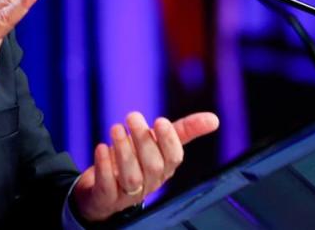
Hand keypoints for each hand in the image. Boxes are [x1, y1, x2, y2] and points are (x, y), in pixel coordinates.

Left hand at [72, 111, 219, 222]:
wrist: (102, 189)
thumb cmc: (135, 161)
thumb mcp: (157, 144)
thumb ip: (183, 131)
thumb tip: (214, 119)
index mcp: (164, 169)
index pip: (174, 158)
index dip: (168, 141)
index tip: (160, 121)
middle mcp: (149, 183)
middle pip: (153, 166)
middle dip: (144, 140)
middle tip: (133, 116)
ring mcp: (128, 193)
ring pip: (132, 177)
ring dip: (124, 150)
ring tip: (115, 128)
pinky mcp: (106, 197)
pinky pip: (107, 186)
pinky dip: (104, 166)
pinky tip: (100, 147)